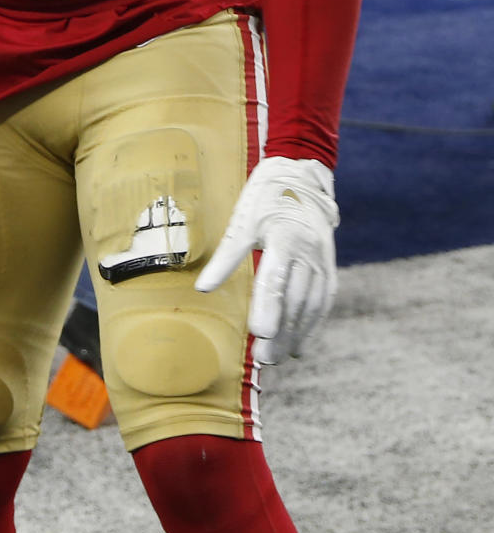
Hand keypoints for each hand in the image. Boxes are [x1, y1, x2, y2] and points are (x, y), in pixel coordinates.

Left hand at [195, 156, 338, 365]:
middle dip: (281, 330)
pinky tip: (300, 343)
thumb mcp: (243, 221)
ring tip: (279, 357)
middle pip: (295, 297)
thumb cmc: (265, 198)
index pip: (276, 278)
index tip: (259, 333)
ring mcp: (323, 259)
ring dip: (297, 333)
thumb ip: (226, 257)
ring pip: (312, 303)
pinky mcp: (330, 265)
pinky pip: (324, 300)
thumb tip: (202, 289)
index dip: (268, 307)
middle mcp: (309, 250)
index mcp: (285, 237)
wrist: (301, 175)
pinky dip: (313, 323)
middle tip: (265, 358)